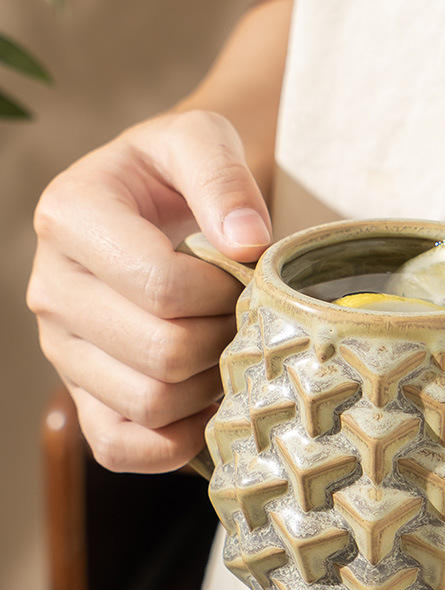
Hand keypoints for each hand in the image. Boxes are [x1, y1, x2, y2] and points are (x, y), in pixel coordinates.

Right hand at [27, 110, 270, 471]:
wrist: (149, 209)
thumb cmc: (176, 177)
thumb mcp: (201, 140)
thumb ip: (221, 176)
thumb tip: (245, 243)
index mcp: (70, 219)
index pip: (162, 287)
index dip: (224, 294)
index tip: (244, 278)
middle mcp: (52, 291)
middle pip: (162, 352)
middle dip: (225, 339)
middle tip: (244, 318)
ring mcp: (63, 352)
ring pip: (149, 403)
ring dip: (209, 386)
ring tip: (226, 349)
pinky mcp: (82, 397)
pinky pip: (121, 449)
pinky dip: (175, 440)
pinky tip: (205, 404)